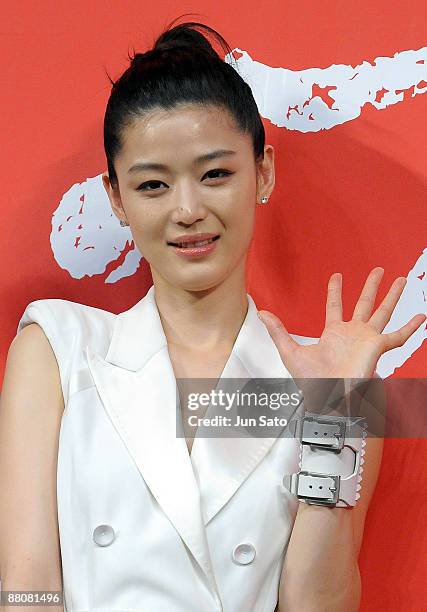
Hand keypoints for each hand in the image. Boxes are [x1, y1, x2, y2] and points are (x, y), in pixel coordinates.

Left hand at [258, 267, 425, 379]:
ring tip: (401, 279)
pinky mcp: (377, 348)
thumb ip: (278, 330)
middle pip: (365, 304)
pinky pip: (398, 336)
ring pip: (383, 312)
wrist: (326, 399)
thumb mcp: (289, 351)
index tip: (338, 275)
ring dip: (392, 296)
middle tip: (378, 269)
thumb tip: (261, 312)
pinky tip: (422, 316)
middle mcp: (353, 334)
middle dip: (371, 287)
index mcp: (334, 333)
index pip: (335, 305)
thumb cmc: (310, 382)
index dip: (336, 290)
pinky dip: (411, 327)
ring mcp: (367, 340)